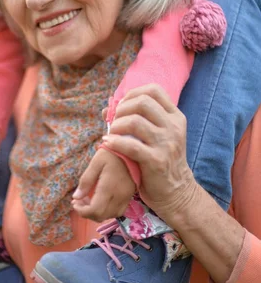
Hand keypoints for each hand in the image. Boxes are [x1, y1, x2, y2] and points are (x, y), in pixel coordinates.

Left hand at [72, 148, 135, 222]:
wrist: (132, 148)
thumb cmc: (111, 153)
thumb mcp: (96, 162)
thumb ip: (86, 180)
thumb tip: (76, 197)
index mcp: (109, 188)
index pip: (95, 211)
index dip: (82, 211)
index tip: (74, 202)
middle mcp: (119, 197)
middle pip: (101, 216)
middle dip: (87, 213)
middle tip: (79, 201)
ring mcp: (126, 197)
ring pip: (110, 215)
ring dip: (97, 212)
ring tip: (88, 200)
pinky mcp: (130, 196)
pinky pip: (118, 211)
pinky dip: (107, 210)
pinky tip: (101, 200)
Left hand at [102, 84, 196, 225]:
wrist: (176, 192)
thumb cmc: (161, 160)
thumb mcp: (158, 136)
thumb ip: (137, 119)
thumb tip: (106, 108)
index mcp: (175, 117)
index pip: (154, 90)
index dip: (133, 93)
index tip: (122, 106)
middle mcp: (173, 127)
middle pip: (143, 102)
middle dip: (122, 108)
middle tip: (115, 120)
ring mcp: (167, 144)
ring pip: (135, 121)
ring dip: (117, 125)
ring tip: (111, 132)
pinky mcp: (157, 161)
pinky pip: (131, 145)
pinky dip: (115, 142)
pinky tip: (107, 143)